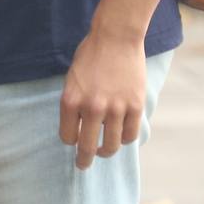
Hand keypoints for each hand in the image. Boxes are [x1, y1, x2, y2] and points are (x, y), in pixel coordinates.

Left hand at [59, 28, 148, 169]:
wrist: (115, 38)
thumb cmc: (90, 57)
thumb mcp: (72, 80)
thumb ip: (75, 105)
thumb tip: (79, 130)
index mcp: (70, 101)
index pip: (68, 137)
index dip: (70, 141)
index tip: (73, 141)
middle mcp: (92, 107)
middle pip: (88, 147)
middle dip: (84, 160)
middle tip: (83, 165)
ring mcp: (115, 108)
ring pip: (111, 145)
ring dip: (106, 151)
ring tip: (104, 151)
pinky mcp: (135, 106)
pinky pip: (130, 135)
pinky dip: (124, 139)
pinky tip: (120, 136)